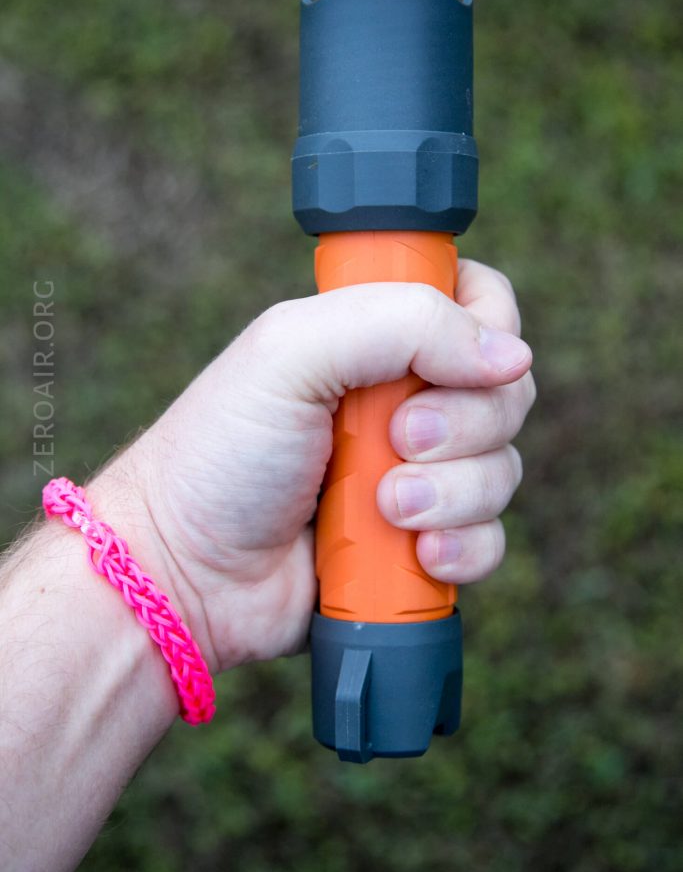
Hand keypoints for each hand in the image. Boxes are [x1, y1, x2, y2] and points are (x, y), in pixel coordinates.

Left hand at [91, 260, 533, 673]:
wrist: (187, 571)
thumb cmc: (223, 450)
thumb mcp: (293, 353)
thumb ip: (403, 323)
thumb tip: (514, 355)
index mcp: (377, 336)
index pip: (480, 300)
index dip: (489, 326)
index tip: (451, 361)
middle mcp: (407, 399)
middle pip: (506, 391)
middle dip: (462, 423)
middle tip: (395, 437)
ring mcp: (419, 475)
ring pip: (503, 470)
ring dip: (452, 492)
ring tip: (383, 506)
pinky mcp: (422, 544)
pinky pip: (490, 541)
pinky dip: (460, 549)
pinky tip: (416, 554)